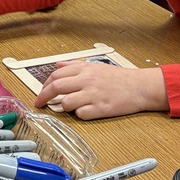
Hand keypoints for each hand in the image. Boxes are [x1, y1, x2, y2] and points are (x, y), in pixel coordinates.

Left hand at [34, 61, 167, 118]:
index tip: (41, 93)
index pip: (56, 75)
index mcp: (84, 70)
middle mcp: (87, 81)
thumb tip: (57, 64)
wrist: (140, 87)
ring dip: (63, 107)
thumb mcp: (95, 67)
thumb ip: (75, 66)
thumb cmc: (119, 78)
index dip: (44, 85)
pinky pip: (81, 114)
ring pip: (66, 103)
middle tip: (39, 104)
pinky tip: (86, 111)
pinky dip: (80, 114)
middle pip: (56, 87)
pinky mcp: (101, 109)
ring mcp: (93, 95)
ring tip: (70, 106)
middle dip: (43, 97)